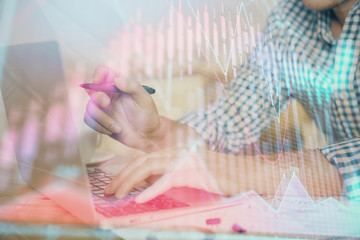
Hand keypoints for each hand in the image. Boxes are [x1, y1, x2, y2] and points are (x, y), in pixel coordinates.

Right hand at [84, 65, 162, 151]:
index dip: (98, 74)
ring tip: (118, 127)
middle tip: (107, 103)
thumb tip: (117, 79)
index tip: (99, 82)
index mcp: (119, 85)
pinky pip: (89, 120)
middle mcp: (109, 94)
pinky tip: (113, 131)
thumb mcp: (144, 99)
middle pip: (92, 89)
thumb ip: (132, 87)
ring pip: (90, 107)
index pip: (104, 72)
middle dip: (97, 97)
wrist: (147, 135)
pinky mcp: (99, 119)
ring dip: (102, 119)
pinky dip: (100, 127)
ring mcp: (103, 107)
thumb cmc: (147, 114)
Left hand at [104, 147, 220, 202]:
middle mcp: (175, 152)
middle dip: (121, 176)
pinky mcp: (192, 172)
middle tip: (108, 191)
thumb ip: (166, 174)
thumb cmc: (214, 176)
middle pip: (141, 161)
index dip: (126, 172)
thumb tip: (144, 185)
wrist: (238, 173)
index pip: (143, 159)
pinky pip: (167, 180)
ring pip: (149, 167)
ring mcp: (183, 160)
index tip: (113, 185)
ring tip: (117, 194)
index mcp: (173, 152)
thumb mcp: (186, 172)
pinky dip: (152, 190)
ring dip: (129, 182)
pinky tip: (140, 198)